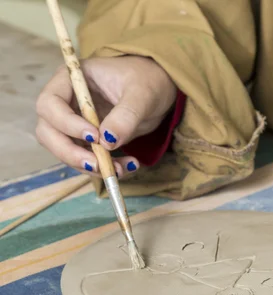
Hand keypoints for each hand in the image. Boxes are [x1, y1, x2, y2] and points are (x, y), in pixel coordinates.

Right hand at [35, 56, 176, 176]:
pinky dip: (103, 167)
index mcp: (71, 79)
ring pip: (64, 150)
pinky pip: (86, 158)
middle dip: (70, 153)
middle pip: (48, 132)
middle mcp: (66, 101)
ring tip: (119, 169)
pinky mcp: (86, 140)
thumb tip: (107, 141)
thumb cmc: (147, 80)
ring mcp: (73, 123)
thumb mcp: (142, 95)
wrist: (157, 89)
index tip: (94, 137)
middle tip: (97, 164)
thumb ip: (126, 115)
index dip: (66, 124)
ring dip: (88, 165)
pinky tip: (126, 167)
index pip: (50, 104)